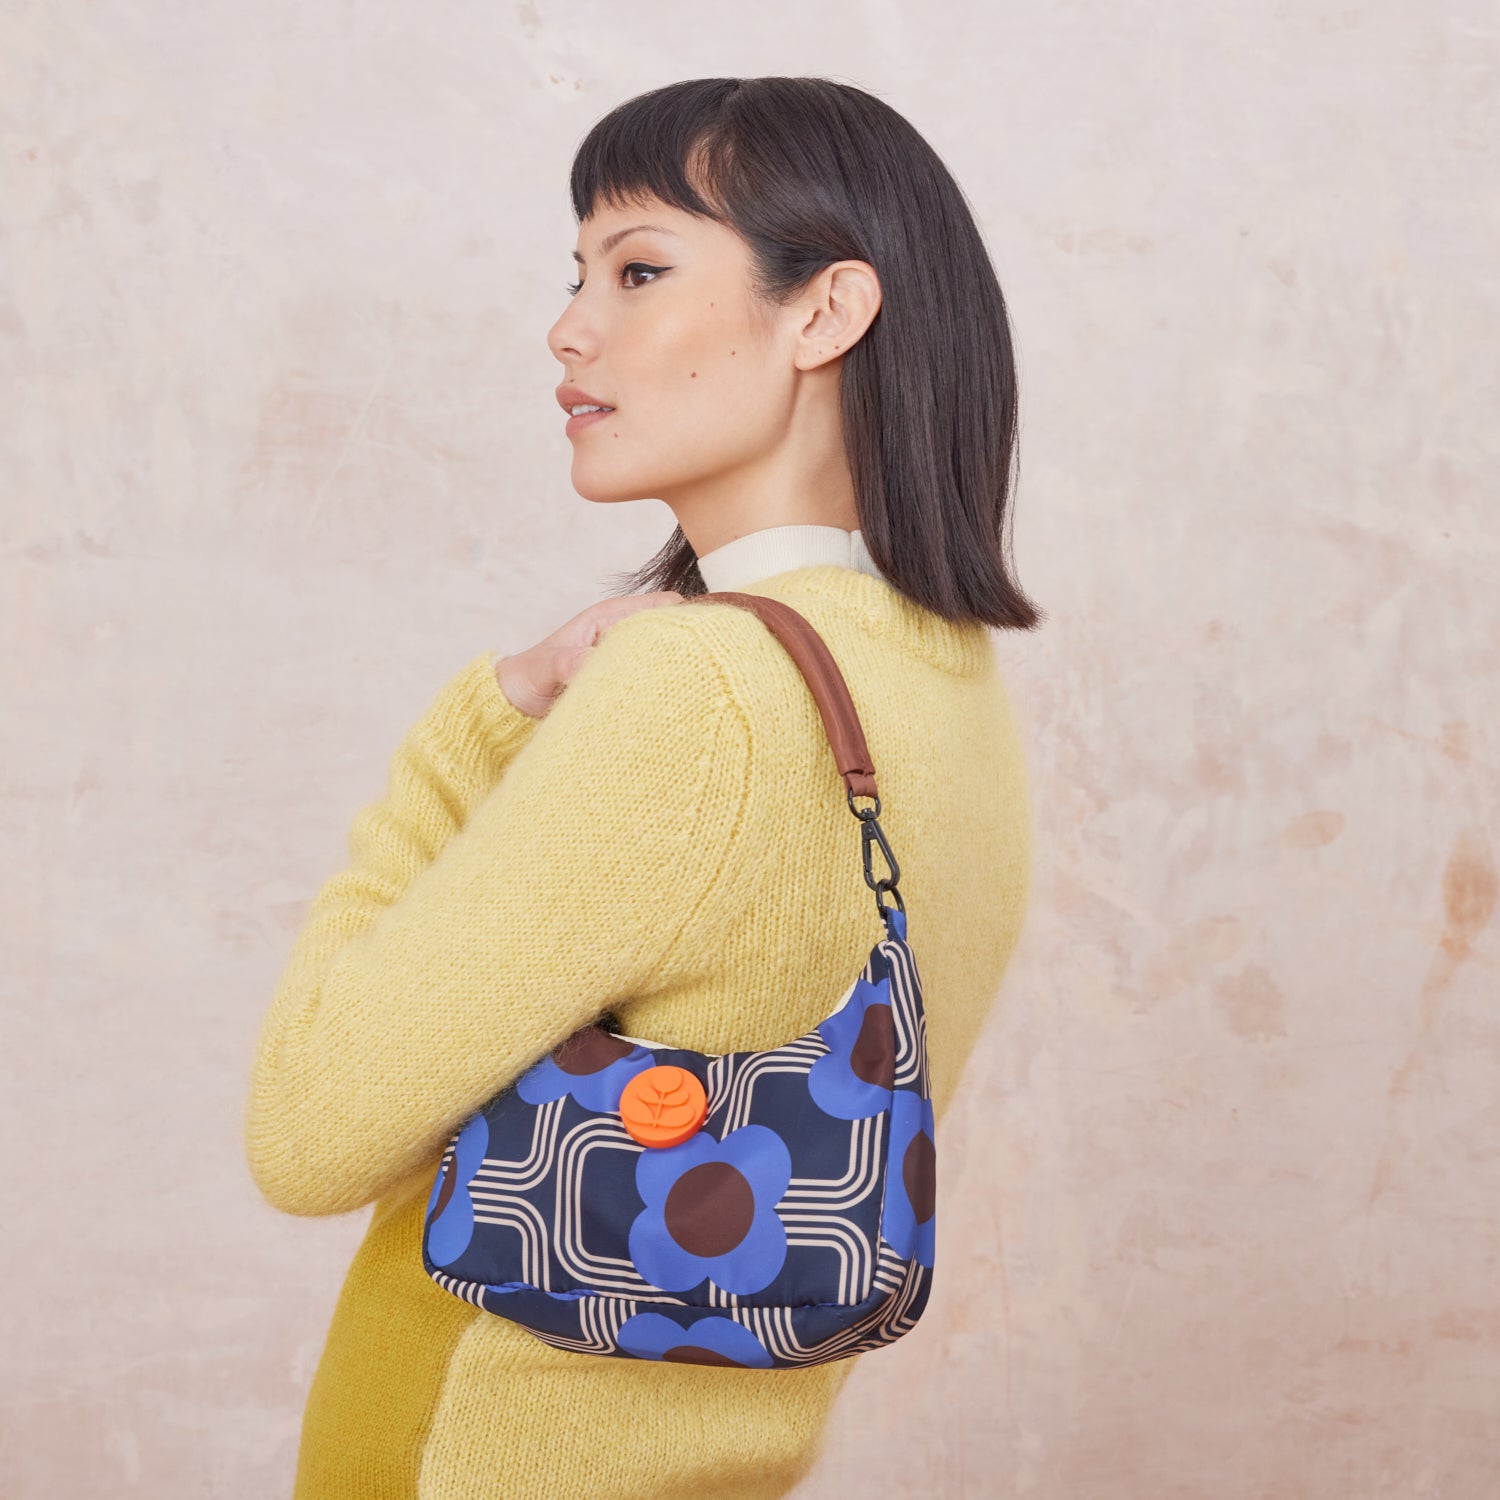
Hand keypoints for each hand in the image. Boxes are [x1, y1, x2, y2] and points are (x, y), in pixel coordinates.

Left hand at [495, 590, 684, 717]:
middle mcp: (624, 630)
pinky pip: (655, 674)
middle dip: (686, 645)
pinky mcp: (626, 675)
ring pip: (667, 652)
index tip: (696, 642)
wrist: (516, 699)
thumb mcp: (547, 668)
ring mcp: (626, 653)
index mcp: (610, 615)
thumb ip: (570, 663)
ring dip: (676, 666)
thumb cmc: (530, 676)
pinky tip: (668, 699)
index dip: (685, 618)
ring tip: (684, 686)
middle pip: (674, 627)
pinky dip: (663, 683)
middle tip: (695, 670)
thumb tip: (596, 663)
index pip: (666, 604)